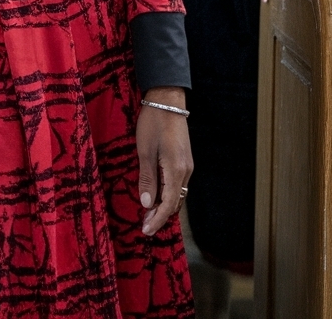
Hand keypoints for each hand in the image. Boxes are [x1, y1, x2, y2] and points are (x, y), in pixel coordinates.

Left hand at [136, 87, 192, 236]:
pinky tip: (158, 195)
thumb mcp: (145, 151)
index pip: (168, 204)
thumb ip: (147, 178)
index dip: (157, 220)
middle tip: (144, 225)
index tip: (146, 231)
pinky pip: (178, 183)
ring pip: (178, 193)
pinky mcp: (184, 159)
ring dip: (164, 205)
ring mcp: (187, 165)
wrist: (167, 100)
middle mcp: (186, 171)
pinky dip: (168, 194)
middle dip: (160, 216)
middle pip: (175, 202)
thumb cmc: (153, 123)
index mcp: (176, 170)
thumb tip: (147, 204)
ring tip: (148, 214)